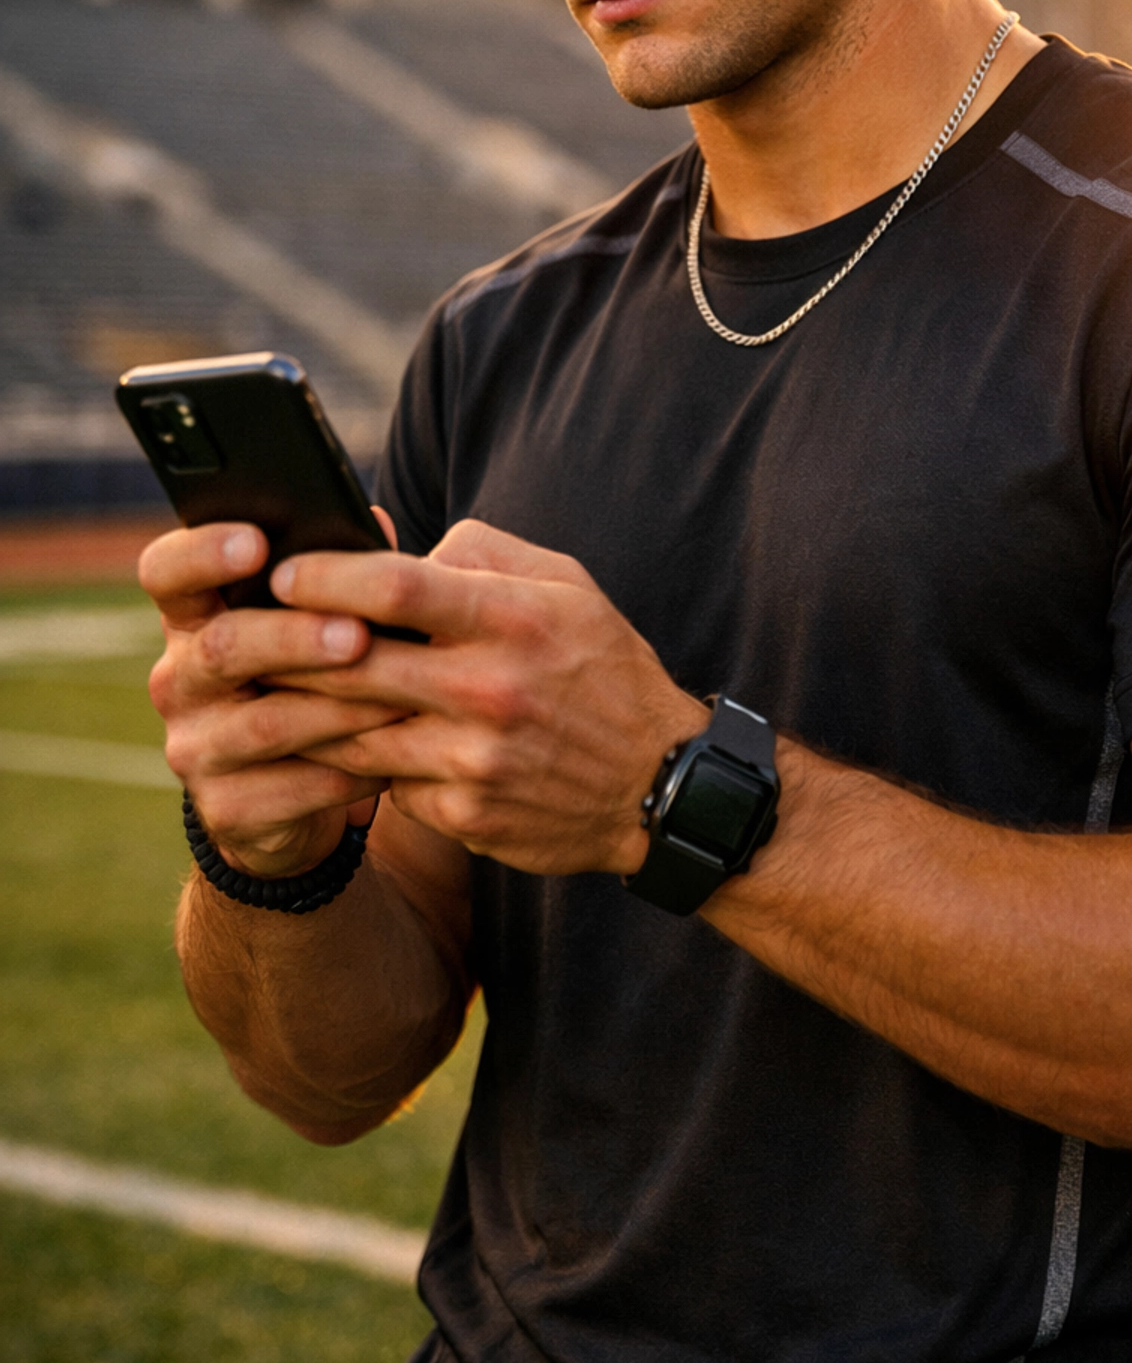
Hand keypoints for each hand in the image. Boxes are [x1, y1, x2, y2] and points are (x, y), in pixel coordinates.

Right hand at [139, 514, 407, 878]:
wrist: (289, 797)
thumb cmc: (311, 679)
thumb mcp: (313, 623)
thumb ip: (335, 575)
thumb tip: (371, 520)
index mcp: (194, 618)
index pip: (165, 572)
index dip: (201, 552)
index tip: (256, 541)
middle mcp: (179, 678)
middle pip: (223, 647)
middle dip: (295, 638)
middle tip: (356, 634)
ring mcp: (194, 747)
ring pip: (265, 724)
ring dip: (339, 710)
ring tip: (401, 700)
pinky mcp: (225, 807)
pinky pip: (293, 788)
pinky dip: (349, 772)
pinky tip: (395, 761)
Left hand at [264, 519, 706, 876]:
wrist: (660, 787)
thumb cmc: (604, 670)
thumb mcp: (568, 587)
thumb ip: (483, 555)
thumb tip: (403, 547)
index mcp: (513, 620)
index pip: (396, 586)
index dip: (327, 575)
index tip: (282, 571)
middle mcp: (490, 689)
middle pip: (353, 664)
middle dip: (285, 648)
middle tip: (241, 634)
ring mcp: (475, 760)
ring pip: (354, 731)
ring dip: (305, 713)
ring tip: (267, 692)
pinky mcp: (466, 815)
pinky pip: (387, 784)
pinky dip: (361, 765)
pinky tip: (339, 750)